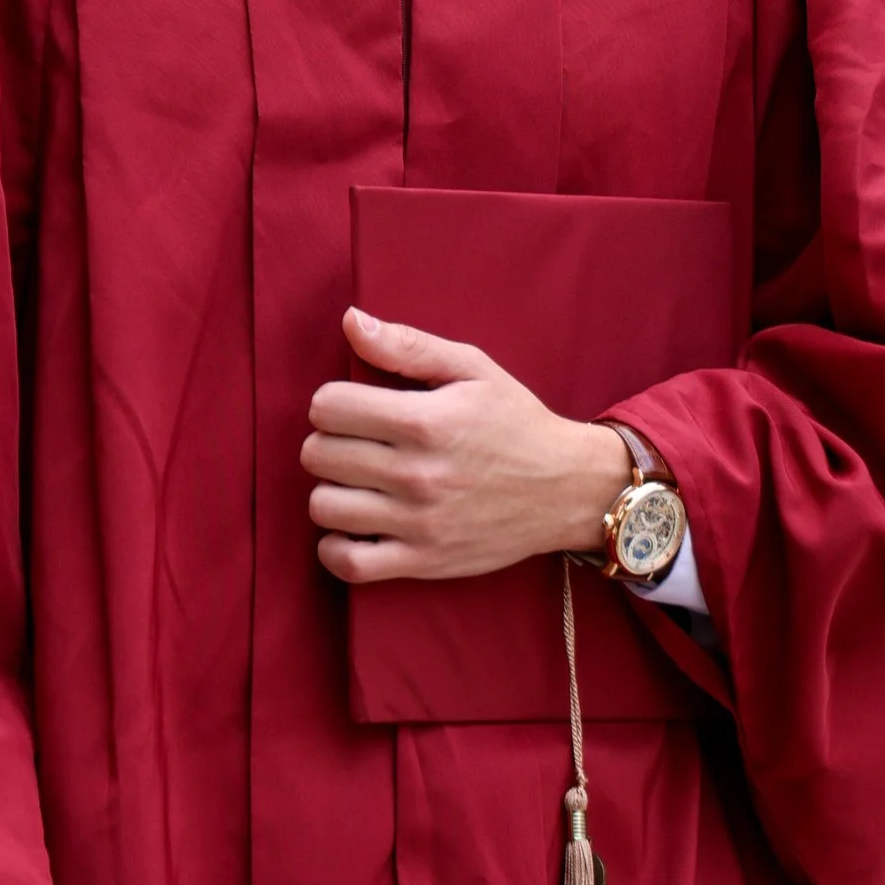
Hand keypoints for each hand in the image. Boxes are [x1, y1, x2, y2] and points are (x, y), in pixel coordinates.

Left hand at [303, 309, 633, 584]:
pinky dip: (336, 547)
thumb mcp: (473, 369)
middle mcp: (418, 474)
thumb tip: (350, 320)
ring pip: (323, 507)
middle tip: (357, 443)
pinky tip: (353, 525)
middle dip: (328, 441)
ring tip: (356, 481)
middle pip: (318, 455)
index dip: (332, 401)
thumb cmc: (515, 422)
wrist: (566, 489)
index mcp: (426, 421)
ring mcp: (419, 523)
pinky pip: (348, 564)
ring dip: (331, 490)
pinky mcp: (423, 561)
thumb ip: (407, 345)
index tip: (353, 407)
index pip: (327, 407)